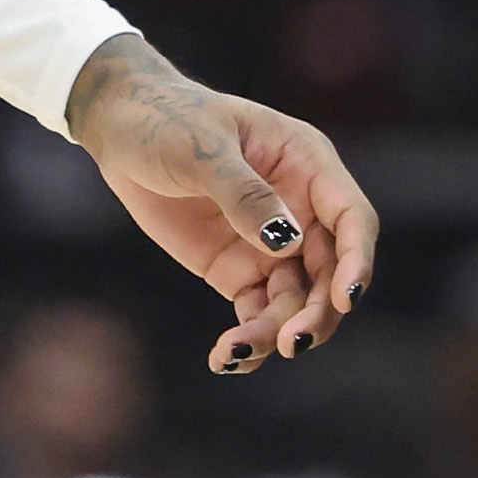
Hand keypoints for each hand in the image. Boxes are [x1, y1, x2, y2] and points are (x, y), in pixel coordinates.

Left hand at [68, 36, 378, 368]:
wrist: (121, 129)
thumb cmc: (168, 120)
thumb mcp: (202, 149)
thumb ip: (244, 193)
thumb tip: (286, 241)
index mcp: (306, 165)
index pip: (351, 219)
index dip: (356, 261)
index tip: (345, 300)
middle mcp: (300, 209)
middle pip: (330, 273)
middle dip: (318, 312)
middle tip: (289, 343)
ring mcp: (271, 245)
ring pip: (295, 302)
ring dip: (275, 333)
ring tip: (233, 351)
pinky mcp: (239, 270)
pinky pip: (257, 312)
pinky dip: (248, 339)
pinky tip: (224, 357)